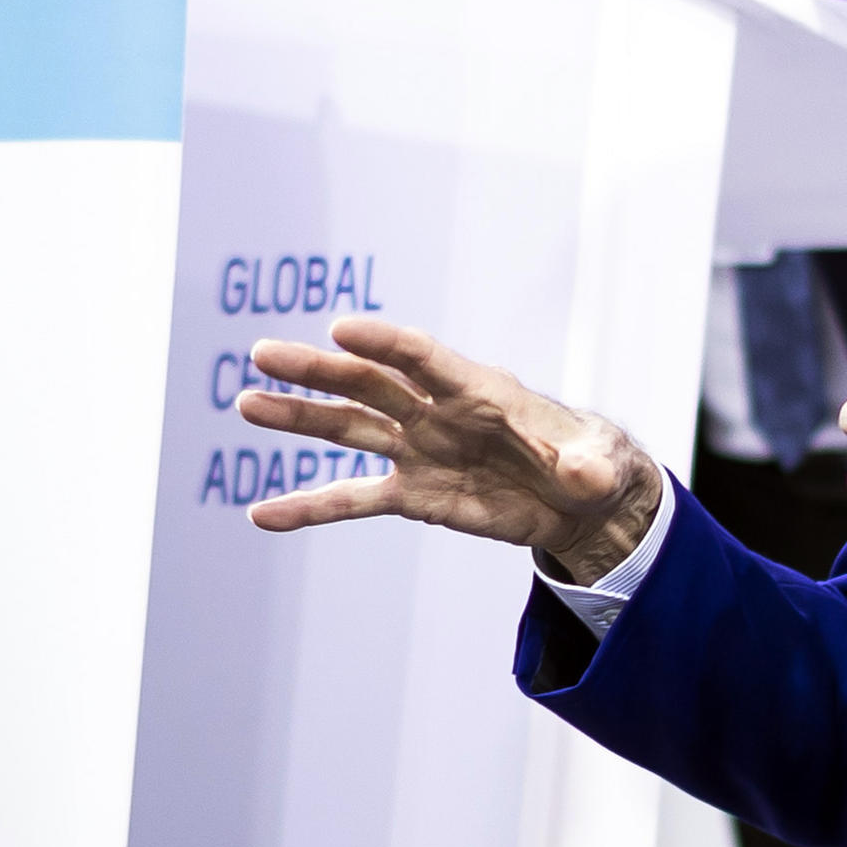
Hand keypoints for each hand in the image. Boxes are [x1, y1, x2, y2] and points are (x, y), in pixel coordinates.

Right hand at [236, 316, 664, 580]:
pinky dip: (309, 507)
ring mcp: (419, 450)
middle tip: (263, 355)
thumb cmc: (592, 463)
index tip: (340, 331)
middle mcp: (437, 412)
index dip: (383, 343)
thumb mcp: (599, 464)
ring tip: (247, 405)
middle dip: (317, 370)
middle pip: (368, 383)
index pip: (421, 358)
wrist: (580, 501)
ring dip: (297, 419)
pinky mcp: (413, 494)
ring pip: (348, 429)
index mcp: (478, 390)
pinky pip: (352, 499)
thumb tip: (581, 473)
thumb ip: (586, 465)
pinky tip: (263, 515)